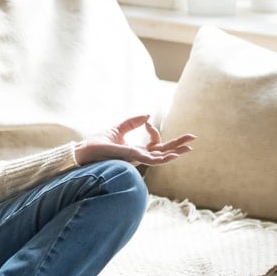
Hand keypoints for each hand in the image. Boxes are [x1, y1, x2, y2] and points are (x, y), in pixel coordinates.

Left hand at [74, 114, 194, 165]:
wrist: (82, 152)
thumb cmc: (97, 144)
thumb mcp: (117, 129)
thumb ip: (132, 123)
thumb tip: (148, 115)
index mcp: (136, 150)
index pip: (154, 142)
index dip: (155, 131)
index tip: (147, 122)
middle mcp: (137, 157)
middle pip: (162, 151)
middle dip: (178, 145)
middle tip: (193, 139)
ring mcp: (134, 159)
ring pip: (158, 158)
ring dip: (173, 153)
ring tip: (187, 149)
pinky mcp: (128, 159)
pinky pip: (148, 160)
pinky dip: (160, 158)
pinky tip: (171, 155)